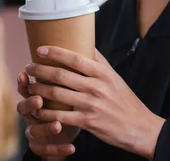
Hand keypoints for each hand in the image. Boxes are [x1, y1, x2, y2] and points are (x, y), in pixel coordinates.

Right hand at [17, 72, 79, 160]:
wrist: (67, 137)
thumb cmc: (67, 109)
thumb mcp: (64, 93)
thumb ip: (64, 77)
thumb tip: (77, 47)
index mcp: (34, 99)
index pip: (25, 89)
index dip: (23, 83)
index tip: (25, 75)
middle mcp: (31, 115)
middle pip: (23, 108)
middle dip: (31, 103)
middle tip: (39, 100)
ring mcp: (34, 131)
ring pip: (33, 130)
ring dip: (45, 127)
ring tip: (57, 125)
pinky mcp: (41, 147)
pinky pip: (46, 149)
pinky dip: (59, 149)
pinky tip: (72, 147)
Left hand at [25, 46, 165, 159]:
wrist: (140, 127)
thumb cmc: (124, 101)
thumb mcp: (115, 78)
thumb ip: (99, 62)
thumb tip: (85, 42)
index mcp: (103, 73)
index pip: (75, 58)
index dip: (55, 52)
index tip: (40, 49)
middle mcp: (97, 87)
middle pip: (62, 75)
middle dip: (41, 70)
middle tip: (29, 67)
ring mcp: (91, 105)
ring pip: (57, 94)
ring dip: (39, 89)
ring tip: (30, 85)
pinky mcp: (87, 121)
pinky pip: (60, 116)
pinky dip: (46, 112)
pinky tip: (37, 108)